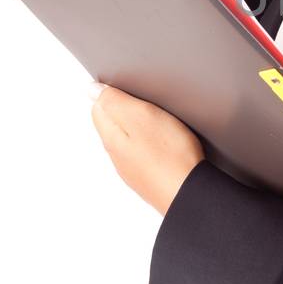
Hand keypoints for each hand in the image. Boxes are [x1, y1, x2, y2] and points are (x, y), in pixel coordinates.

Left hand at [89, 84, 204, 216]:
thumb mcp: (141, 115)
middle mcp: (117, 156)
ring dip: (140, 128)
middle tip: (148, 105)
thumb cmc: (169, 156)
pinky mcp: (149, 178)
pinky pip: (144, 155)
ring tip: (160, 122)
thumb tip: (93, 90)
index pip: (98, 108)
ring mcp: (133, 169)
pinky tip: (167, 145)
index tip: (133, 91)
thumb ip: (115, 101)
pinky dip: (152, 145)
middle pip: (113, 125)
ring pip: (129, 141)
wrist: (189, 194)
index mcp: (111, 137)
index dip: (115, 94)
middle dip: (126, 111)